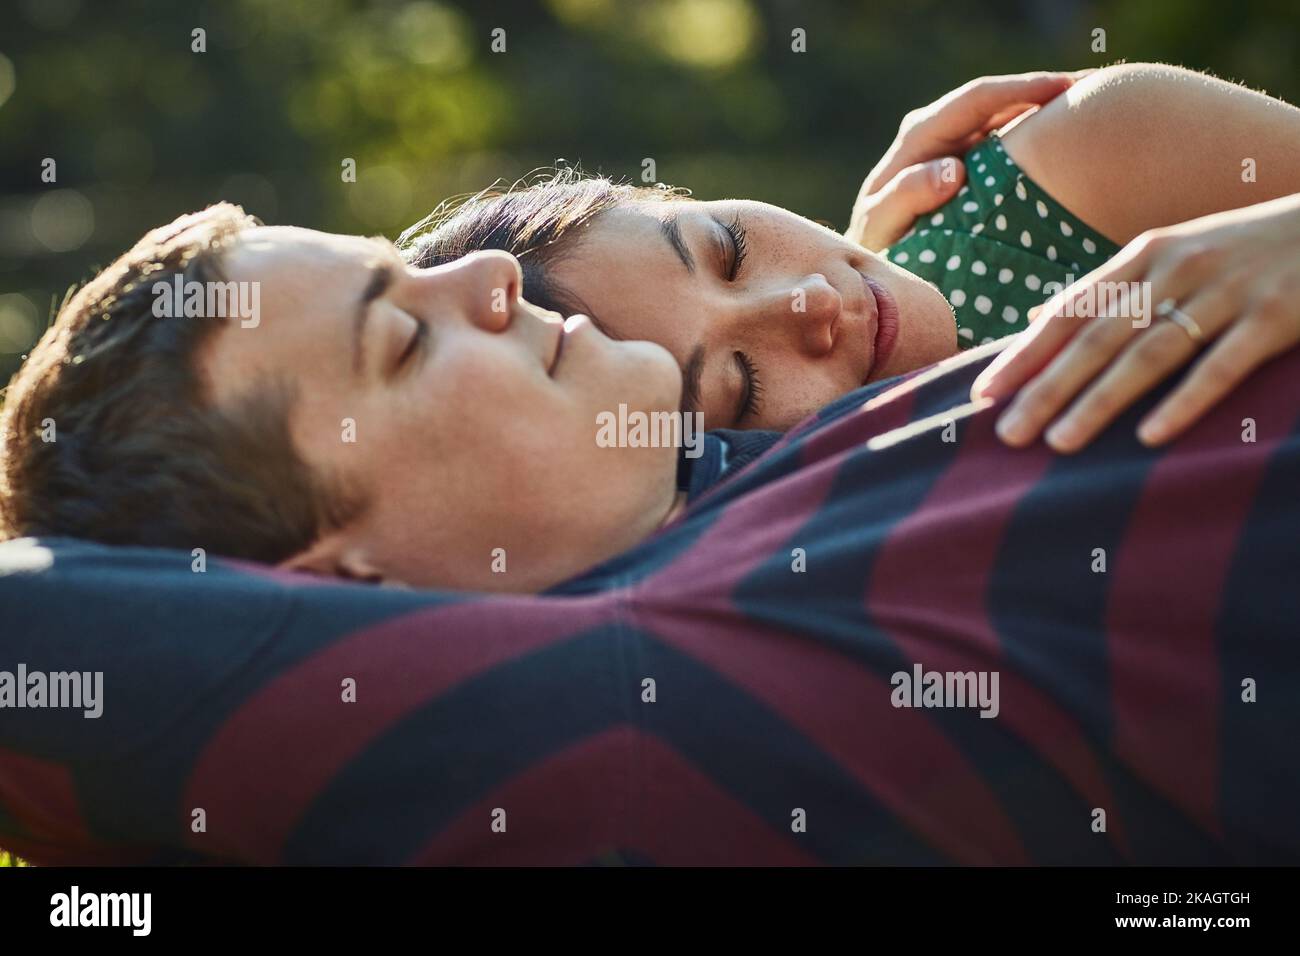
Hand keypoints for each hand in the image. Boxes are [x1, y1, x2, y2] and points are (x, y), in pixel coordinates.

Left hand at [846, 70, 1086, 249]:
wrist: (872, 262)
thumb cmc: (877, 247)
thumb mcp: (881, 226)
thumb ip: (905, 198)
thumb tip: (953, 170)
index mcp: (918, 137)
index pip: (976, 101)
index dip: (1021, 90)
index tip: (1065, 88)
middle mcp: (936, 132)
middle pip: (997, 100)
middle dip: (1042, 91)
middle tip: (1094, 88)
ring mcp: (954, 145)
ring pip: (1005, 118)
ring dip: (1043, 111)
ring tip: (1089, 108)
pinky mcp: (968, 163)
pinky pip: (1006, 141)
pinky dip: (1034, 136)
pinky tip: (1066, 141)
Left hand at [972, 193, 1299, 450]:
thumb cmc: (1244, 250)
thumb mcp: (1172, 255)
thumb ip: (1108, 289)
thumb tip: (1036, 320)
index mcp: (1145, 254)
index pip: (1071, 310)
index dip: (1025, 353)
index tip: (983, 393)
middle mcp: (1177, 268)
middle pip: (1098, 336)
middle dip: (1047, 386)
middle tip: (1007, 433)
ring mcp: (1228, 290)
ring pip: (1149, 352)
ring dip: (1100, 399)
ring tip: (1058, 442)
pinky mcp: (1278, 315)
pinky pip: (1223, 365)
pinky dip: (1185, 400)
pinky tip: (1151, 437)